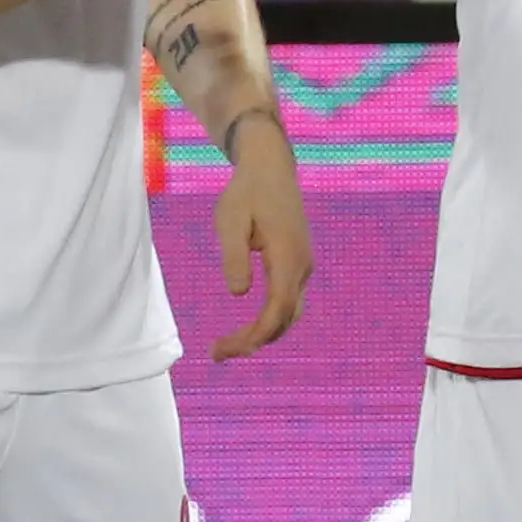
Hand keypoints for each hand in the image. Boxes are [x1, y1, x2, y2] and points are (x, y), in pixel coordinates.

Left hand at [208, 109, 312, 360]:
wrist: (271, 167)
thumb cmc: (246, 191)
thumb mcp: (230, 219)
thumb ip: (234, 256)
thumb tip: (238, 293)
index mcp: (288, 257)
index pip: (277, 310)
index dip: (254, 336)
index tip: (224, 348)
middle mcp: (302, 266)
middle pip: (285, 320)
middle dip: (255, 342)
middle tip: (219, 353)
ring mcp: (303, 266)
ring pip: (289, 314)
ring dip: (263, 334)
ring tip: (229, 346)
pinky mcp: (297, 264)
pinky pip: (287, 302)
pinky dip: (269, 321)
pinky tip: (247, 328)